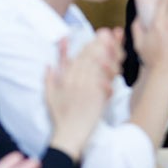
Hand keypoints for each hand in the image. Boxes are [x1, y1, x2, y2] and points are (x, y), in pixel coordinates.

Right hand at [45, 30, 118, 159]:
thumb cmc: (60, 117)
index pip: (79, 56)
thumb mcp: (50, 95)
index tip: (99, 34)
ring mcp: (86, 88)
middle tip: (110, 32)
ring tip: (117, 42)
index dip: (90, 43)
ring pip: (99, 65)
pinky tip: (118, 64)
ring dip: (109, 52)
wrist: (69, 135)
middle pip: (90, 56)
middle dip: (101, 42)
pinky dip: (111, 71)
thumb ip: (49, 78)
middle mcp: (75, 80)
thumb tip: (48, 64)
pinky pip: (105, 80)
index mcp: (65, 78)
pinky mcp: (96, 97)